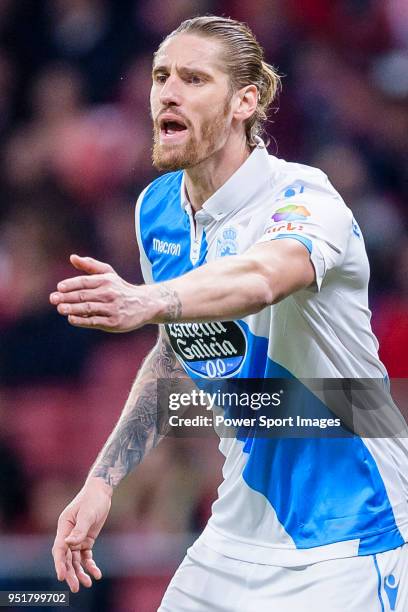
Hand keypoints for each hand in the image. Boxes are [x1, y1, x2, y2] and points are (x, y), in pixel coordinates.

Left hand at [50, 254, 155, 331]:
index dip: (71, 284)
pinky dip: (82, 320)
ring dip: (72, 309)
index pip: (85, 281)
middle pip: (83, 295)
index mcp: (106, 281)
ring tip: (60, 309)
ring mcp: (111, 308)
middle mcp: (109, 293)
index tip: (59, 287)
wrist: (144, 305)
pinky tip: (71, 319)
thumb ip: (90, 265)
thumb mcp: (108, 274)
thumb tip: (72, 257)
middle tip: (53, 299)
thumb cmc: (121, 289)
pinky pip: (94, 321)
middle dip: (67, 297)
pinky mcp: (113, 322)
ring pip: (87, 308)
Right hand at [52, 478, 112, 592]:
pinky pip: (85, 556)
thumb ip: (80, 529)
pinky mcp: (86, 540)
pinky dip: (90, 565)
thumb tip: (69, 543)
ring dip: (80, 572)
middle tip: (75, 588)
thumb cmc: (93, 499)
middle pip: (66, 558)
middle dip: (70, 573)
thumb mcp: (88, 513)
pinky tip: (97, 574)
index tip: (62, 576)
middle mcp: (68, 534)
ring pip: (75, 560)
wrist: (101, 492)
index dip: (59, 563)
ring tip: (88, 584)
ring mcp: (77, 538)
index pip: (58, 548)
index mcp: (64, 526)